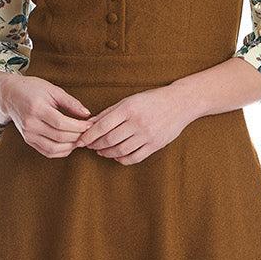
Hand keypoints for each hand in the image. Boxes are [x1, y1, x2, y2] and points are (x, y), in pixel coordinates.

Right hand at [0, 73, 94, 156]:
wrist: (10, 94)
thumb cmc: (32, 88)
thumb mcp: (52, 90)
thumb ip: (70, 102)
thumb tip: (87, 114)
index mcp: (37, 108)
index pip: (61, 123)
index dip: (78, 126)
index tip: (89, 124)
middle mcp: (30, 123)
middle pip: (59, 137)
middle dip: (77, 137)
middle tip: (88, 132)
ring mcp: (28, 134)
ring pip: (53, 148)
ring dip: (70, 147)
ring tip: (80, 139)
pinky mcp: (28, 140)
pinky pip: (47, 152)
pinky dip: (61, 152)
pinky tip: (70, 145)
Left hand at [73, 83, 191, 163]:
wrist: (179, 103)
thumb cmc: (151, 100)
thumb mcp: (129, 100)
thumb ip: (109, 112)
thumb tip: (89, 123)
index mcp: (129, 108)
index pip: (102, 126)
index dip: (89, 135)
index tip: (80, 140)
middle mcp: (137, 122)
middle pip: (109, 140)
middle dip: (95, 145)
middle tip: (89, 146)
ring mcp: (147, 135)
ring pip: (120, 151)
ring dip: (106, 153)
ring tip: (100, 151)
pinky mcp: (155, 145)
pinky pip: (133, 158)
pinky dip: (121, 159)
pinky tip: (116, 155)